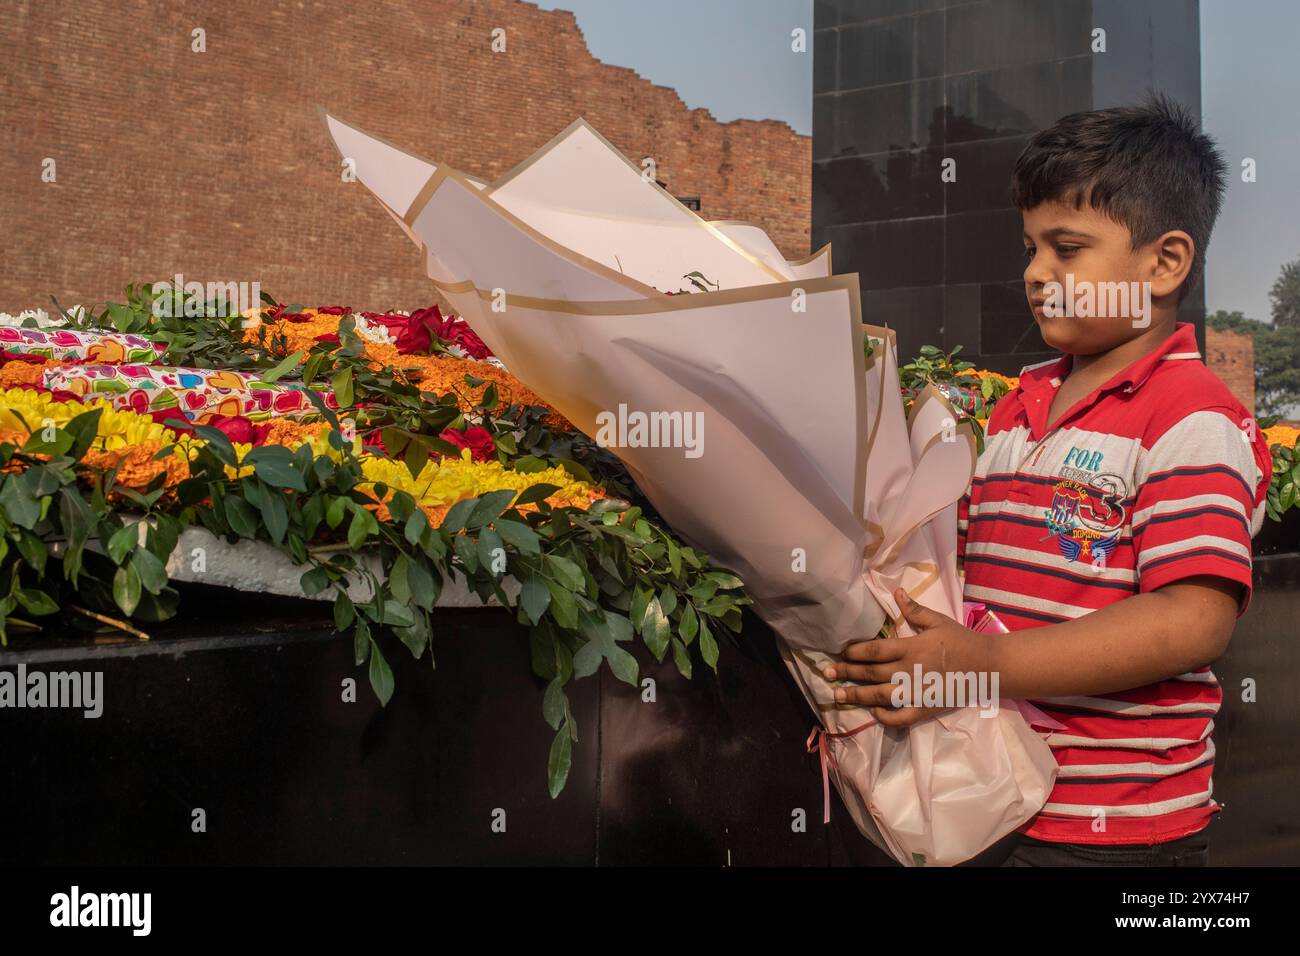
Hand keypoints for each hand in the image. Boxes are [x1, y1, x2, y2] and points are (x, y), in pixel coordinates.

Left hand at [820, 588, 993, 727]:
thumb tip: (896, 592)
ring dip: (857, 696)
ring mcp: (917, 692)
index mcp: (911, 648)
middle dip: (847, 673)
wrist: (989, 666)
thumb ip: (914, 610)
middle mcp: (910, 671)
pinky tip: (873, 713)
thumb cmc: (962, 641)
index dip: (854, 652)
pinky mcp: (926, 708)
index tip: (840, 653)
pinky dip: (886, 718)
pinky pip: (902, 717)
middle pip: (872, 673)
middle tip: (826, 674)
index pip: (875, 650)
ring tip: (837, 695)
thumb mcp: (938, 621)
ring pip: (881, 696)